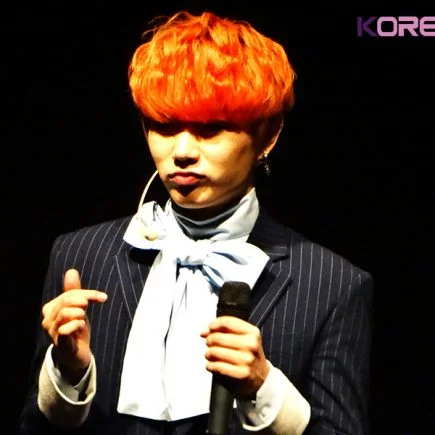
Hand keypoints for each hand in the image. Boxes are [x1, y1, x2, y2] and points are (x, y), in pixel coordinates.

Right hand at [41, 268, 106, 383]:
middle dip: (84, 299)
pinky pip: (65, 330)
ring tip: (84, 318)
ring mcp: (52, 331)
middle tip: (93, 305)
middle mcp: (47, 319)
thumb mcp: (78, 308)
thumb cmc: (76, 329)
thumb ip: (74, 290)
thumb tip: (71, 271)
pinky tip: (82, 326)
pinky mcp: (59, 343)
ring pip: (65, 313)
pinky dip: (76, 325)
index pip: (69, 294)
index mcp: (51, 308)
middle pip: (67, 300)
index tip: (103, 297)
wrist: (77, 354)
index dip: (87, 293)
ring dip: (80, 313)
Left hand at [201, 316, 268, 397]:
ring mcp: (246, 360)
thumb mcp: (244, 338)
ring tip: (210, 355)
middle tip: (209, 343)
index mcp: (253, 333)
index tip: (210, 327)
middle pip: (218, 337)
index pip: (228, 323)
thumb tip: (205, 332)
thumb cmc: (248, 355)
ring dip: (208, 353)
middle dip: (209, 340)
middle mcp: (251, 345)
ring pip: (214, 351)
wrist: (261, 377)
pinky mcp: (240, 374)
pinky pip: (216, 366)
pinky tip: (212, 365)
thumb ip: (225, 331)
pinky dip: (210, 365)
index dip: (215, 324)